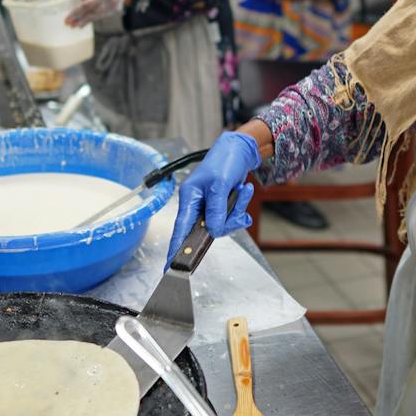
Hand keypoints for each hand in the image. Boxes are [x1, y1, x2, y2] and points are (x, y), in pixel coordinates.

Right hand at [165, 132, 260, 266]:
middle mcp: (196, 204)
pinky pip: (231, 217)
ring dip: (237, 210)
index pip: (180, 228)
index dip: (176, 248)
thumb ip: (216, 209)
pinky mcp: (220, 206)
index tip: (171, 266)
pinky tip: (244, 191)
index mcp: (188, 198)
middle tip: (238, 210)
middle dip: (227, 221)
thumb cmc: (224, 161)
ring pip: (222, 224)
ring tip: (243, 190)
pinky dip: (241, 208)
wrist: (239, 150)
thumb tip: (213, 231)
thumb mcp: (220, 185)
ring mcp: (209, 207)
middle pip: (208, 229)